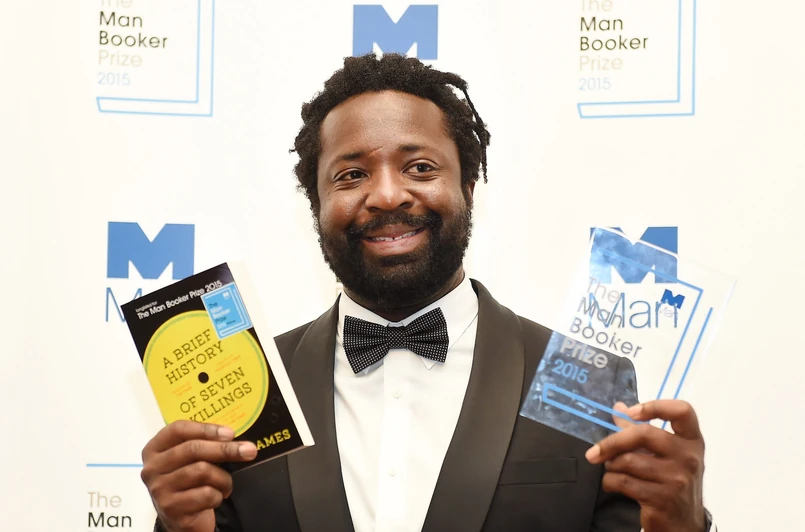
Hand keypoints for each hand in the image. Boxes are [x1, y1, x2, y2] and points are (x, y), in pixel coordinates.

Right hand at [140, 421, 257, 531]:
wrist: (179, 518)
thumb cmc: (187, 482)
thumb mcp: (188, 460)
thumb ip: (203, 445)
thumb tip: (232, 437)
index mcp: (154, 448)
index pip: (178, 429)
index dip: (206, 428)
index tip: (230, 433)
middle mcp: (152, 468)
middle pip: (193, 449)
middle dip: (225, 449)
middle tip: (249, 450)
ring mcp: (159, 489)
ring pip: (202, 472)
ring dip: (223, 478)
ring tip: (226, 484)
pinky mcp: (171, 508)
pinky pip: (206, 494)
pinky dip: (218, 496)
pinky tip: (216, 497)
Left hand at [585, 400, 706, 531]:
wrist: (683, 524)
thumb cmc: (671, 482)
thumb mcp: (665, 455)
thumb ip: (641, 430)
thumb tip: (618, 407)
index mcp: (691, 441)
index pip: (682, 411)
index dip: (654, 406)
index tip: (630, 413)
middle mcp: (688, 457)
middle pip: (644, 434)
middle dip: (613, 441)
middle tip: (595, 451)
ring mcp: (676, 479)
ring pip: (628, 460)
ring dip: (611, 465)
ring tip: (612, 469)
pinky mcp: (662, 499)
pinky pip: (624, 481)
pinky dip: (611, 481)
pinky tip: (613, 483)